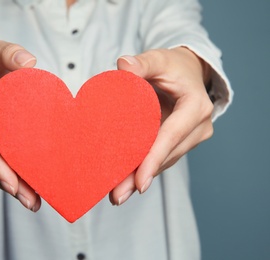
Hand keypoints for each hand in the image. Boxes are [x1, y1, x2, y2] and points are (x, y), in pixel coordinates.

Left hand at [109, 47, 213, 204]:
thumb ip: (142, 63)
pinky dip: (144, 169)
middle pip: (166, 156)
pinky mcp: (181, 143)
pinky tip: (126, 183)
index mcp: (195, 107)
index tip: (139, 182)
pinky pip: (162, 158)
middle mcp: (198, 127)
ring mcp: (191, 138)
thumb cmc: (172, 66)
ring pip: (164, 162)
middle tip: (117, 196)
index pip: (171, 136)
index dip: (153, 159)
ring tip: (117, 195)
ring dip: (140, 178)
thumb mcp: (159, 59)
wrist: (187, 72)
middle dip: (141, 176)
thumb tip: (123, 66)